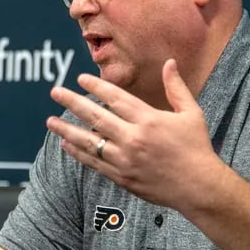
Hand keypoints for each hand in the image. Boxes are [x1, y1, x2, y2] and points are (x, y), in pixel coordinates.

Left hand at [45, 59, 224, 211]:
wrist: (199, 187)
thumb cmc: (196, 148)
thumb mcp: (191, 113)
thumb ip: (176, 87)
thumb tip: (169, 62)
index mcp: (149, 119)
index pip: (116, 98)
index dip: (96, 86)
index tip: (80, 78)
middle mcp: (134, 138)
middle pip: (96, 117)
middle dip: (72, 102)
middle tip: (55, 92)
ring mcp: (125, 159)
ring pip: (89, 142)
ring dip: (67, 130)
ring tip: (50, 121)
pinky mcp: (122, 177)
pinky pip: (94, 163)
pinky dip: (78, 153)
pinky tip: (66, 143)